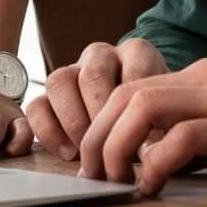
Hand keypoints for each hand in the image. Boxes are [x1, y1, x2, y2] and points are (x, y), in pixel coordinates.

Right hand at [25, 38, 170, 160]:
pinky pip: (36, 106)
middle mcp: (101, 55)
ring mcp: (72, 72)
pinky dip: (49, 131)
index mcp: (136, 52)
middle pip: (92, 75)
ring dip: (73, 120)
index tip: (145, 137)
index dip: (137, 105)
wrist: (142, 119)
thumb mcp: (170, 114)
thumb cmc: (160, 118)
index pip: (134, 66)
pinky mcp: (49, 97)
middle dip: (100, 114)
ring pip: (59, 82)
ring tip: (88, 151)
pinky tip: (69, 154)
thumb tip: (150, 151)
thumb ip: (165, 125)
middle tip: (111, 145)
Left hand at [81, 59, 206, 197]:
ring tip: (112, 182)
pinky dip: (155, 163)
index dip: (102, 124)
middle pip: (126, 94)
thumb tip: (159, 165)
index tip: (94, 162)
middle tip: (89, 177)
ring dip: (115, 147)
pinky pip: (181, 138)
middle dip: (95, 136)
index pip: (133, 88)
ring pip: (142, 108)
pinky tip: (152, 188)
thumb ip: (201, 137)